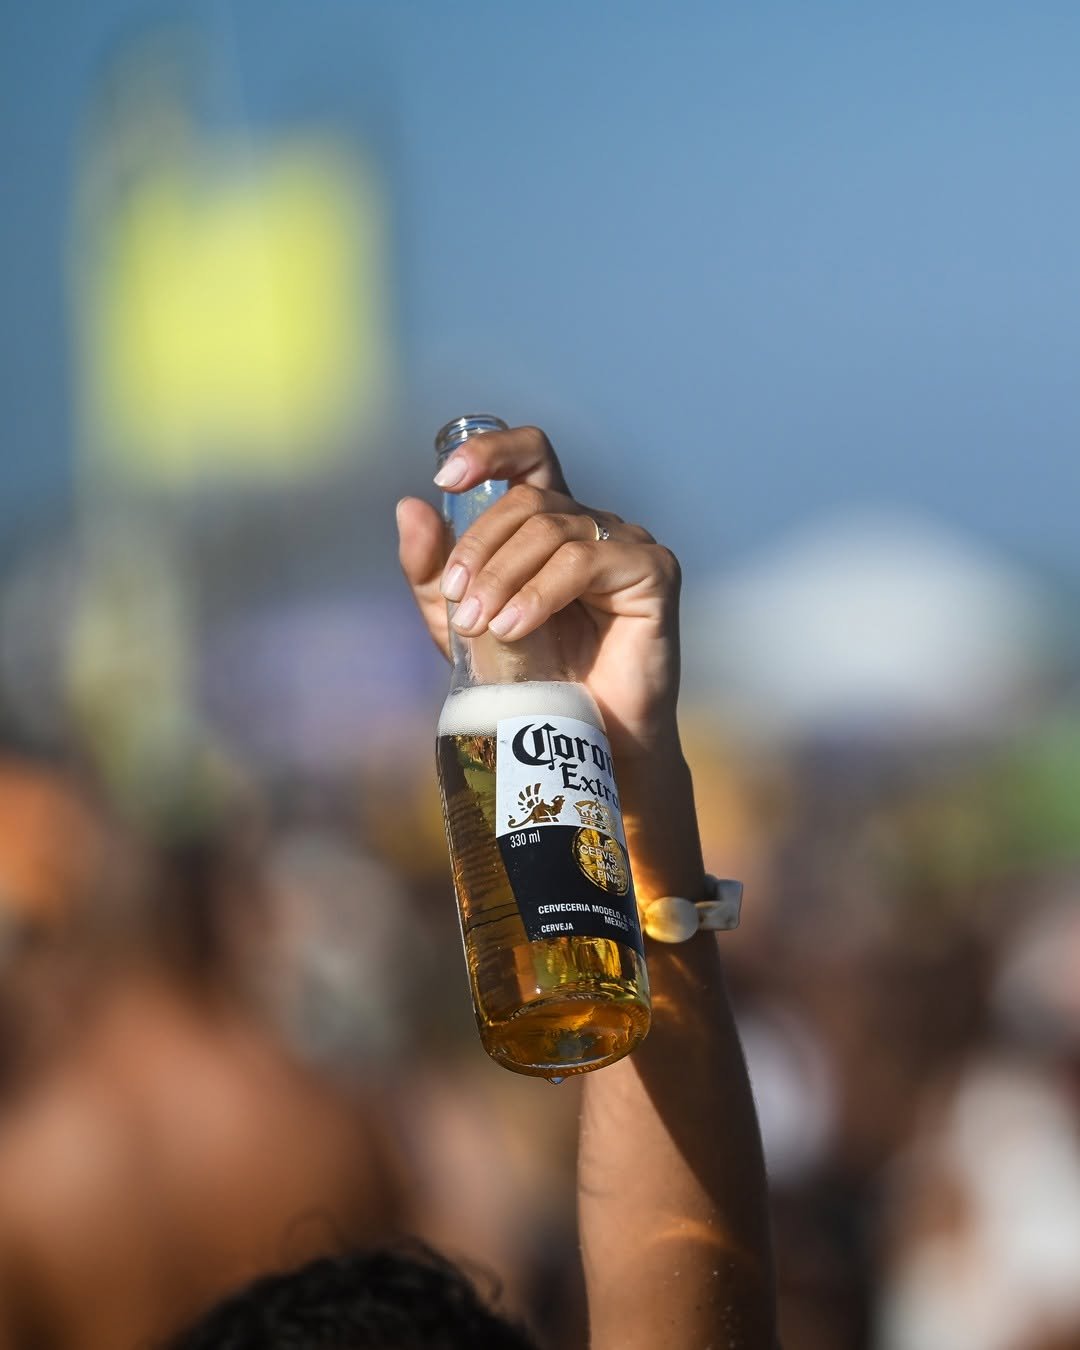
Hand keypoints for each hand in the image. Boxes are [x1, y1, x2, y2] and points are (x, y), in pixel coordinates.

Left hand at [396, 425, 681, 760]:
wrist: (581, 738)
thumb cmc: (527, 680)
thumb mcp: (459, 624)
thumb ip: (431, 570)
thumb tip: (410, 506)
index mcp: (549, 522)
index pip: (528, 455)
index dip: (489, 451)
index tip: (447, 479)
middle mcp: (591, 524)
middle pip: (528, 501)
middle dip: (480, 550)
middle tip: (458, 605)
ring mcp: (626, 543)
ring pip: (552, 531)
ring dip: (503, 578)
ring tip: (481, 626)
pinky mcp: (653, 571)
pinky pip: (585, 561)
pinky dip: (540, 593)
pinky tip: (515, 628)